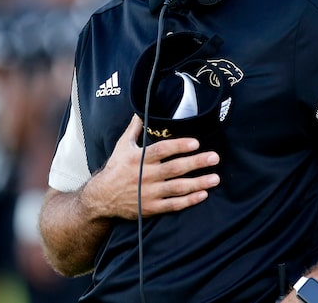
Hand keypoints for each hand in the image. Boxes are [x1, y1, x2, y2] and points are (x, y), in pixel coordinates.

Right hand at [86, 114, 219, 218]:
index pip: (162, 150)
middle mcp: (145, 176)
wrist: (101, 197)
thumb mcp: (122, 145)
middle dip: (196, 163)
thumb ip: (134, 128)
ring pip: (177, 188)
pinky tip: (203, 194)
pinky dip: (188, 200)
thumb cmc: (115, 168)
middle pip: (174, 168)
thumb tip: (141, 110)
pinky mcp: (151, 208)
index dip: (179, 146)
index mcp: (139, 158)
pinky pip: (173, 205)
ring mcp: (149, 193)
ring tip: (215, 178)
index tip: (195, 142)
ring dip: (198, 183)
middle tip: (214, 158)